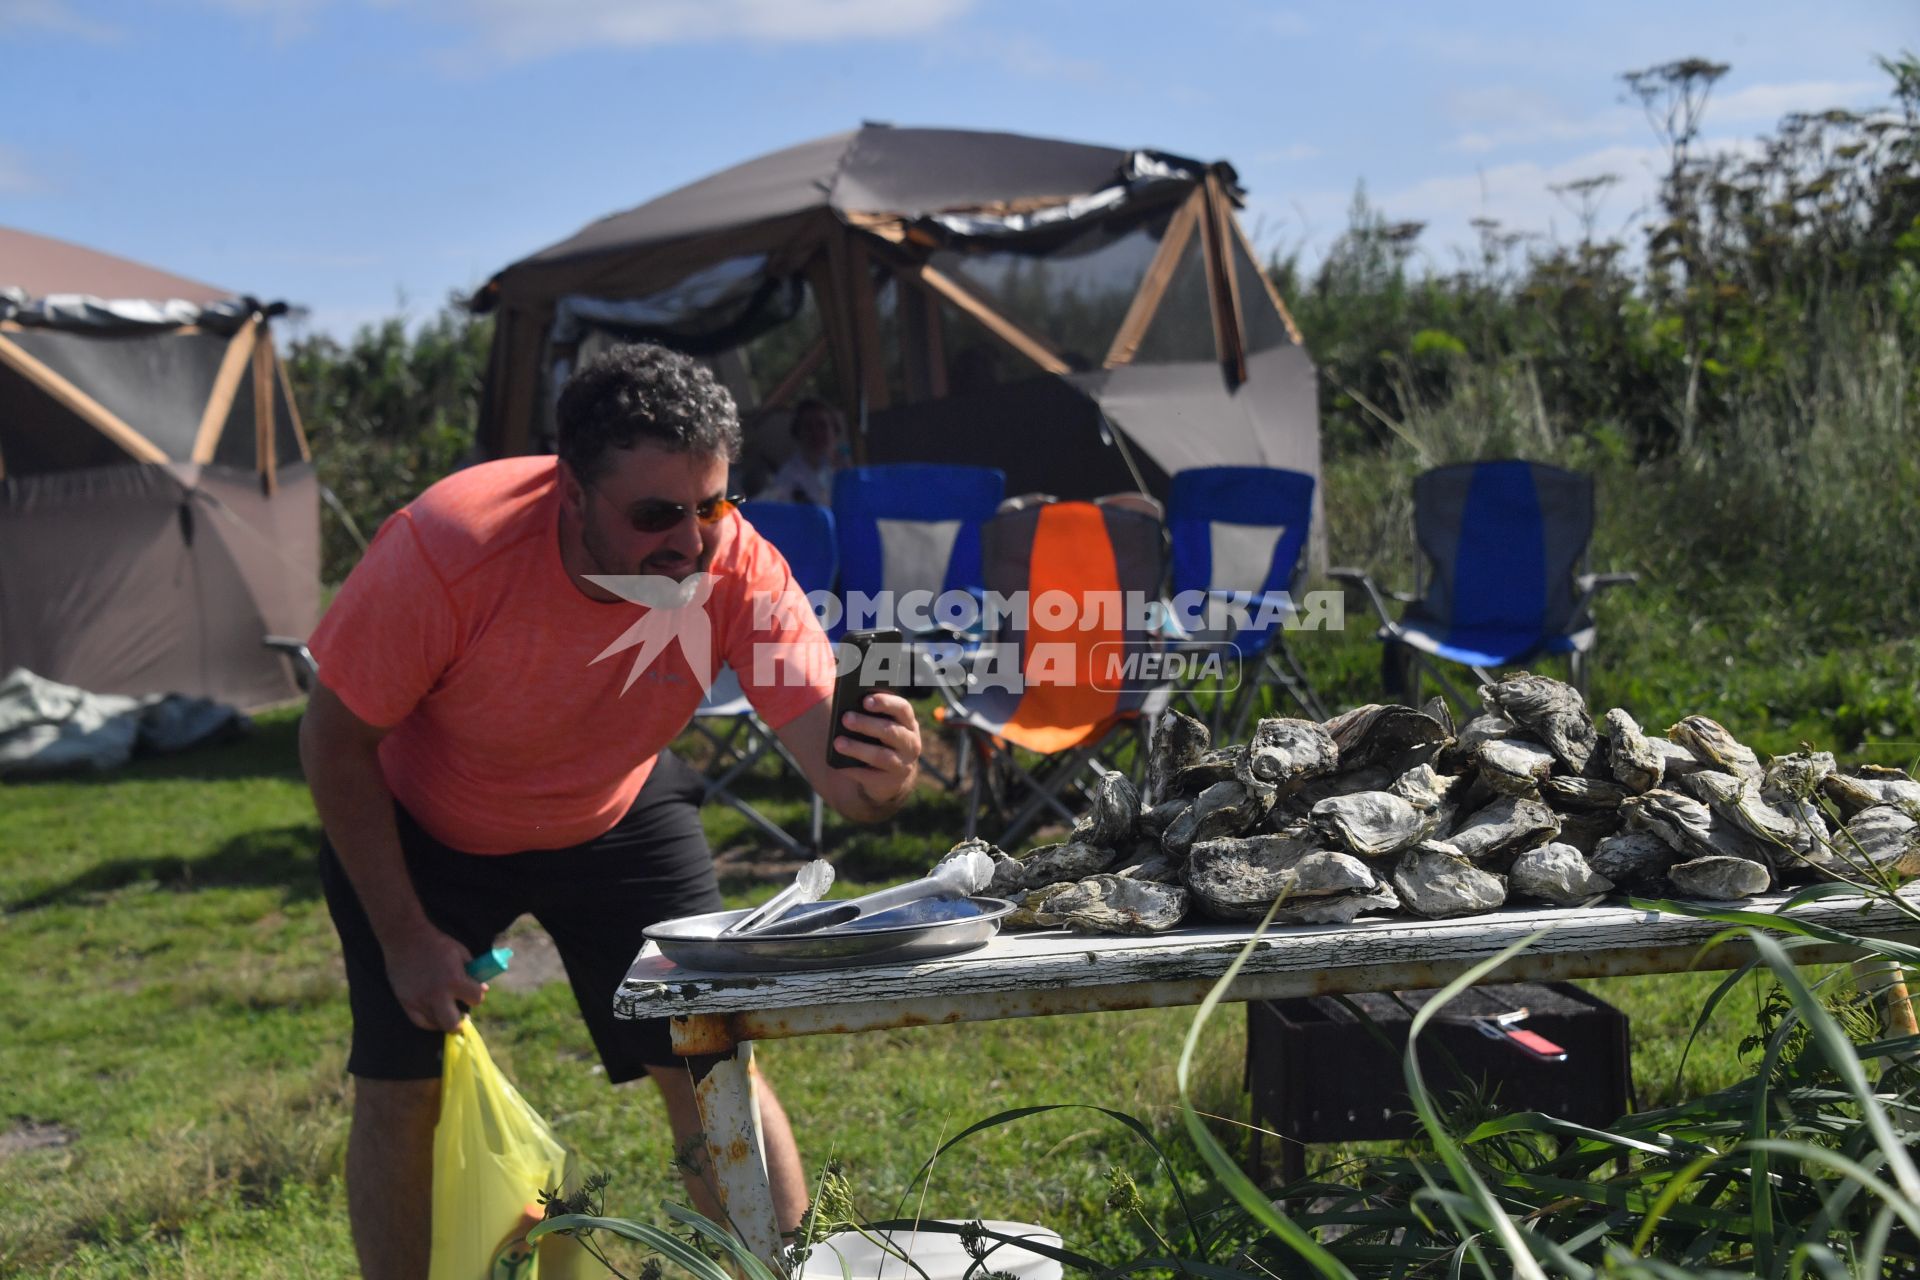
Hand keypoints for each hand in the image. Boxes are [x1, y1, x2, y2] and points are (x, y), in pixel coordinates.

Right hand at [382, 925, 487, 1033]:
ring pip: (436, 1024)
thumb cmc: (437, 944)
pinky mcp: (406, 1001)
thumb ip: (473, 972)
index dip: (477, 996)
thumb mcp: (461, 953)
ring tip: (447, 1013)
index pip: (476, 999)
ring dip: (445, 1020)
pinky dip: (430, 1022)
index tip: (474, 993)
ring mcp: (420, 1000)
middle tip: (462, 1017)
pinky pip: (420, 1022)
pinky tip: (435, 1017)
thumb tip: (483, 989)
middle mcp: (437, 994)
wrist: (406, 937)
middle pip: (453, 1024)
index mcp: (455, 980)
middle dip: (461, 1022)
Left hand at [835, 691, 921, 810]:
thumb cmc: (880, 741)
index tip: (865, 700)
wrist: (891, 776)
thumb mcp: (880, 726)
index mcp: (908, 723)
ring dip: (858, 748)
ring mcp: (903, 764)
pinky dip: (854, 769)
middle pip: (890, 731)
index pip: (902, 709)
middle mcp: (910, 743)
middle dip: (866, 724)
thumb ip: (869, 715)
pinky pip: (871, 776)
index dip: (885, 703)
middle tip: (846, 718)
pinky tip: (839, 764)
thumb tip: (846, 710)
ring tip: (837, 742)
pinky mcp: (891, 782)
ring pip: (881, 756)